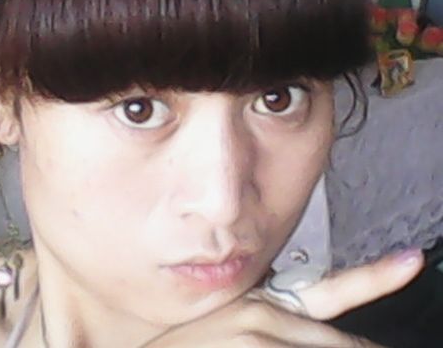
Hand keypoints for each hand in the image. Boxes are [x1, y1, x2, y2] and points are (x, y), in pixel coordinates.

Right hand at [143, 249, 423, 346]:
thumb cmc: (188, 341)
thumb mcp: (227, 314)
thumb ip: (272, 311)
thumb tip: (312, 320)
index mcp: (264, 302)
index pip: (334, 288)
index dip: (379, 275)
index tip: (411, 261)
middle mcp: (268, 322)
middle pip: (344, 345)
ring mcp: (261, 343)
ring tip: (276, 341)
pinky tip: (272, 347)